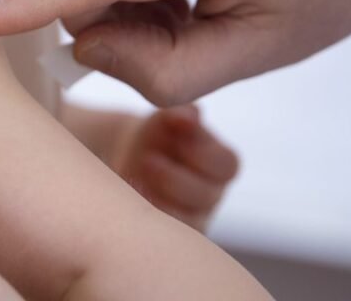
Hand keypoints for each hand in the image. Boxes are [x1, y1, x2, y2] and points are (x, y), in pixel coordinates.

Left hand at [110, 105, 238, 232]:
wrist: (131, 153)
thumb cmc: (159, 133)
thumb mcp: (169, 117)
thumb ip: (182, 114)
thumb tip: (192, 114)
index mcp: (221, 165)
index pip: (226, 165)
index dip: (202, 152)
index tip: (175, 137)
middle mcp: (212, 194)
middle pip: (206, 196)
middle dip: (175, 178)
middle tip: (147, 159)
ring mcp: (193, 216)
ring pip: (186, 221)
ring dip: (158, 201)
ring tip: (132, 178)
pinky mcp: (170, 232)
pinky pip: (163, 235)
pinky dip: (144, 218)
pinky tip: (124, 199)